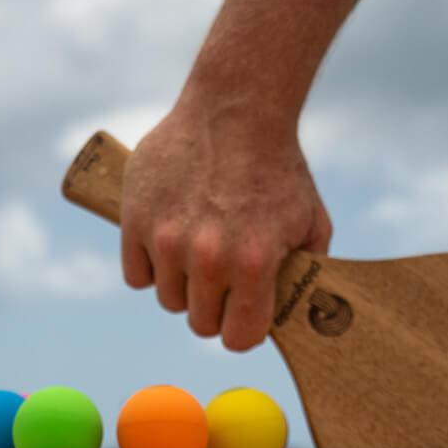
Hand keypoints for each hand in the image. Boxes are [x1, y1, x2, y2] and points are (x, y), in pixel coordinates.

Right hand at [118, 105, 332, 351]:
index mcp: (253, 263)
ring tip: (197, 255)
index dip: (244, 331)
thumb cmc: (277, 166)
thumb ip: (305, 271)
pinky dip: (151, 266)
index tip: (244, 317)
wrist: (235, 108)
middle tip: (223, 283)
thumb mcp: (311, 220)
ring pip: (168, 300)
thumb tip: (295, 312)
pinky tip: (169, 243)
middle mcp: (208, 257)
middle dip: (215, 309)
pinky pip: (137, 275)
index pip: (238, 338)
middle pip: (201, 324)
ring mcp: (167, 239)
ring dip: (183, 286)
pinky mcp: (136, 220)